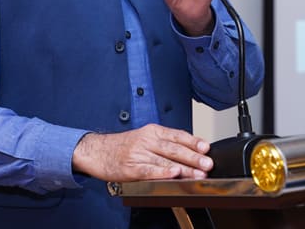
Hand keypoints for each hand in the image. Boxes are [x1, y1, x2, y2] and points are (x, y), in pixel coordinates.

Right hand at [72, 124, 212, 181]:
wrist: (97, 151)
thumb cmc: (122, 146)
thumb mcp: (144, 137)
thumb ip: (164, 143)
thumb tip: (190, 150)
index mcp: (152, 131)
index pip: (177, 135)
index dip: (193, 141)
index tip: (206, 148)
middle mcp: (146, 140)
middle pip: (174, 148)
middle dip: (193, 157)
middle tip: (207, 163)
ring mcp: (138, 154)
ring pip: (165, 160)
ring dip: (184, 168)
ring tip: (198, 173)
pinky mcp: (131, 167)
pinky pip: (149, 170)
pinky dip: (162, 172)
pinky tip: (173, 174)